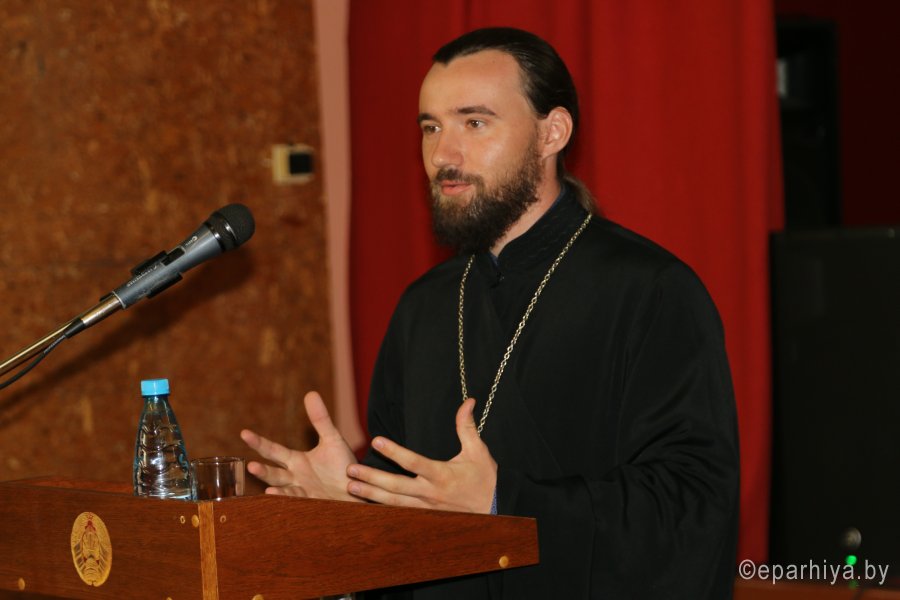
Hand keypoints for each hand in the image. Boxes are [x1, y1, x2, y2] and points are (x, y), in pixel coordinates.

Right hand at [240, 391, 361, 501]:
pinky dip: (287, 498)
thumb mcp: (332, 439)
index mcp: (296, 461)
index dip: (259, 443)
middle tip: (250, 465)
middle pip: (273, 473)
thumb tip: (310, 393)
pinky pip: (299, 500)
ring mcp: (303, 492)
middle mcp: (295, 477)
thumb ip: (321, 419)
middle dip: (262, 470)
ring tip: (266, 485)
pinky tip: (276, 494)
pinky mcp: (314, 503)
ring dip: (273, 487)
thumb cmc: (343, 465)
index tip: (244, 433)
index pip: (273, 451)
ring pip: (283, 489)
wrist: (359, 487)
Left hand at [345, 398, 496, 512]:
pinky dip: (382, 508)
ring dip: (371, 495)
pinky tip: (365, 504)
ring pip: (394, 502)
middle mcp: (431, 492)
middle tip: (350, 470)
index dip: (394, 451)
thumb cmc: (486, 478)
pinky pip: (400, 512)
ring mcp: (427, 506)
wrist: (495, 510)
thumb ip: (466, 426)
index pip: (414, 462)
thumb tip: (468, 400)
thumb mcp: (478, 451)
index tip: (376, 440)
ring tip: (350, 487)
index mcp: (442, 474)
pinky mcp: (425, 515)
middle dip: (372, 478)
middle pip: (396, 485)